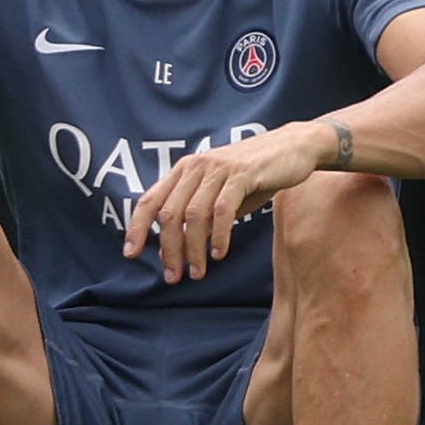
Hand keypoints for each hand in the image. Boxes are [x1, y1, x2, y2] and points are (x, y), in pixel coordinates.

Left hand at [122, 122, 329, 282]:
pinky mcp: (242, 174)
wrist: (293, 148)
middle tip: (174, 276)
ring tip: (198, 272)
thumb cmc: (254, 175)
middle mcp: (196, 167)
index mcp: (185, 170)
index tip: (131, 254)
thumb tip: (176, 247)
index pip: (150, 200)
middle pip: (169, 214)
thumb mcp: (220, 193)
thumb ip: (198, 214)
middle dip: (168, 250)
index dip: (136, 228)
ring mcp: (218, 169)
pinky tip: (220, 253)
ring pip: (194, 215)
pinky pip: (222, 210)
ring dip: (194, 249)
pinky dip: (218, 235)